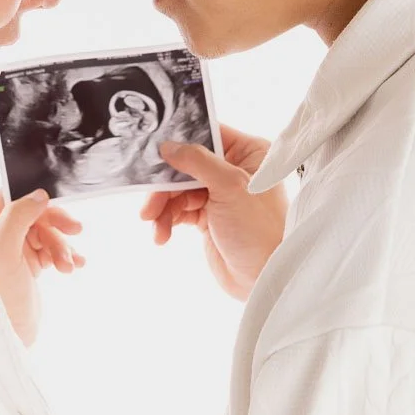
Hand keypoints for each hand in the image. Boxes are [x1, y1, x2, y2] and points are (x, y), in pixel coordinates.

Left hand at [0, 190, 83, 345]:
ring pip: (44, 232)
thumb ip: (17, 217)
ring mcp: (10, 250)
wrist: (3, 342)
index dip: (36, 201)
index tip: (57, 209)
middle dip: (55, 226)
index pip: (8, 198)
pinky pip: (49, 249)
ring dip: (61, 245)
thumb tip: (39, 195)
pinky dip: (63, 255)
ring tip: (69, 265)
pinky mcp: (25, 266)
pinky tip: (74, 265)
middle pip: (32, 214)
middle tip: (76, 231)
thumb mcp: (2, 252)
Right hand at [141, 125, 286, 299]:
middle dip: (166, 184)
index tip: (155, 150)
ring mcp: (221, 194)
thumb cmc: (260, 230)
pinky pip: (180, 209)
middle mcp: (235, 169)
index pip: (209, 135)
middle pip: (188, 164)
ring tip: (155, 224)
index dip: (182, 142)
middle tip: (149, 201)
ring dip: (163, 206)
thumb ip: (198, 162)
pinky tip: (162, 234)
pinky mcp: (209, 216)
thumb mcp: (230, 187)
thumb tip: (168, 146)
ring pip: (179, 189)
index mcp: (250, 153)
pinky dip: (168, 219)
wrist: (264, 278)